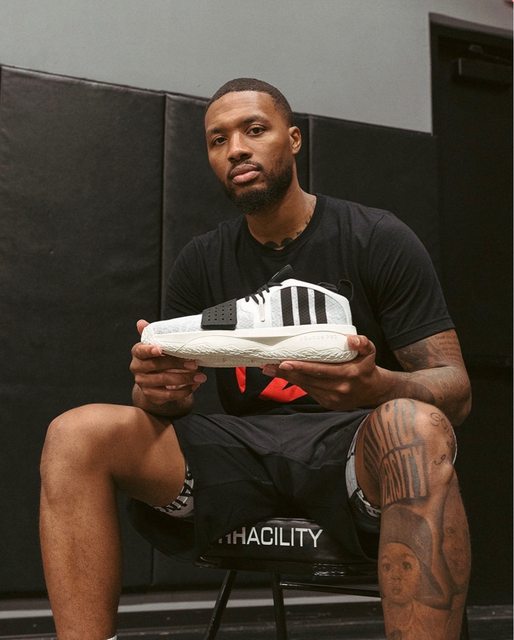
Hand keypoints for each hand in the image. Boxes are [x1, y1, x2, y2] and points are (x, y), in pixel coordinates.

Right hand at [130, 319, 206, 406]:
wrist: (152, 381)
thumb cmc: (157, 359)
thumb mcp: (155, 345)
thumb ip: (152, 334)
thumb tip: (141, 322)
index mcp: (138, 353)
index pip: (140, 350)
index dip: (150, 350)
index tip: (160, 349)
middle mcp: (137, 368)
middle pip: (156, 365)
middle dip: (177, 364)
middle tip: (194, 363)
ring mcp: (143, 383)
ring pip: (164, 381)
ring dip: (185, 378)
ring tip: (200, 376)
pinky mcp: (151, 395)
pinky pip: (169, 395)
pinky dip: (183, 391)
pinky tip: (193, 385)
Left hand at [261, 335, 385, 410]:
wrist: (373, 391)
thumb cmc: (367, 366)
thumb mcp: (370, 351)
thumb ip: (362, 343)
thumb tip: (350, 340)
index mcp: (348, 374)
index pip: (320, 370)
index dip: (301, 367)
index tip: (285, 362)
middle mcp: (339, 388)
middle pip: (308, 379)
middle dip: (287, 373)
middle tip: (268, 365)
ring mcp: (333, 398)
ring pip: (306, 386)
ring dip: (287, 378)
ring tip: (270, 369)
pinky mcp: (328, 403)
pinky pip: (310, 391)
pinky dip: (298, 383)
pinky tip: (286, 375)